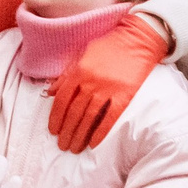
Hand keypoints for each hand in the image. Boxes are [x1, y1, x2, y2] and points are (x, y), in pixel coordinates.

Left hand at [50, 13, 170, 151]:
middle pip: (73, 112)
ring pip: (89, 118)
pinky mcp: (125, 95)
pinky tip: (94, 144)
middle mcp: (90, 81)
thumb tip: (50, 92)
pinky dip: (101, 132)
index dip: (55, 117)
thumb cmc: (108, 46)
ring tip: (74, 148)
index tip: (53, 130)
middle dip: (66, 131)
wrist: (137, 39)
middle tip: (62, 145)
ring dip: (79, 135)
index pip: (61, 99)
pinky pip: (110, 118)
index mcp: (78, 70)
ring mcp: (108, 89)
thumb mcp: (82, 54)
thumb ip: (66, 74)